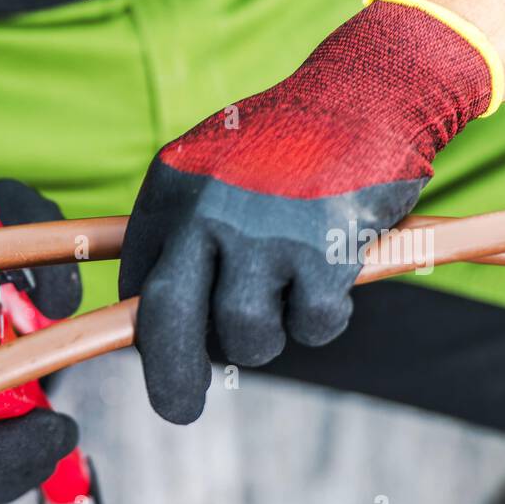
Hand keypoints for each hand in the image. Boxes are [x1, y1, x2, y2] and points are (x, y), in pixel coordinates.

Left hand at [119, 0, 498, 424]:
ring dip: (265, 339)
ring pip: (245, 333)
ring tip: (284, 302)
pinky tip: (328, 286)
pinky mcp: (324, 247)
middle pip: (169, 319)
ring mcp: (264, 230)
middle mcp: (208, 210)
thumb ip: (179, 230)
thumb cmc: (285, 142)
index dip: (147, 336)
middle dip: (171, 377)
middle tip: (179, 411)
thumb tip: (138, 310)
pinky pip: (312, 326)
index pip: (138, 286)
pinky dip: (321, 322)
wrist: (366, 92)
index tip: (160, 360)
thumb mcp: (212, 167)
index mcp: (170, 191)